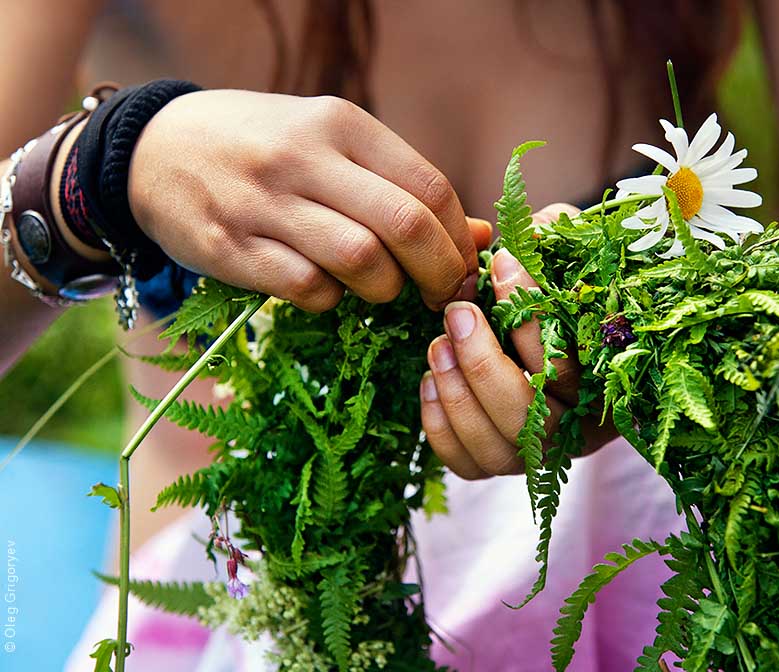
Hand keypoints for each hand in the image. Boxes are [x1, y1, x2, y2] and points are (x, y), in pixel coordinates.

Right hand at [128, 90, 491, 310]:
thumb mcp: (332, 146)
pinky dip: (332, 301)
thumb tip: (481, 234)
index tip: (463, 266)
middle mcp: (305, 157)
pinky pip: (309, 290)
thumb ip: (401, 186)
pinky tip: (327, 289)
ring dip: (385, 290)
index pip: (430, 187)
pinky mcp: (231, 248)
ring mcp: (265, 203)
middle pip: (406, 227)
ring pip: (362, 262)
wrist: (153, 150)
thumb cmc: (263, 148)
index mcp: (341, 124)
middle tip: (439, 295)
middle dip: (439, 273)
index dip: (460, 238)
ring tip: (379, 289)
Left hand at [419, 204, 618, 478]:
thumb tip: (531, 229)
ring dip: (459, 394)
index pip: (570, 362)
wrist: (552, 329)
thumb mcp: (569, 256)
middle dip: (484, 363)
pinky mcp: (498, 463)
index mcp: (608, 383)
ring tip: (436, 344)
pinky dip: (442, 426)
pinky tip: (430, 380)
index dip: (533, 314)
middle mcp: (577, 429)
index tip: (503, 264)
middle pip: (530, 417)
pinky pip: (467, 462)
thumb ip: (558, 240)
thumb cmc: (563, 289)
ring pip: (496, 446)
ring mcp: (536, 454)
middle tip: (457, 312)